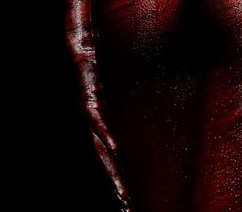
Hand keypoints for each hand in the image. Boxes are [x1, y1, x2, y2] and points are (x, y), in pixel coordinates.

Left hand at [75, 51, 133, 211]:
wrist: (84, 46)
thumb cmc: (103, 66)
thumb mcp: (118, 93)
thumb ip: (131, 106)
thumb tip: (157, 114)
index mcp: (99, 124)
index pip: (110, 155)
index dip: (119, 174)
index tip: (129, 194)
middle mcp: (92, 123)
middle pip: (104, 159)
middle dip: (116, 181)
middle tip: (127, 201)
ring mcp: (89, 112)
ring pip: (99, 147)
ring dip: (110, 169)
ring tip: (121, 189)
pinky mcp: (89, 98)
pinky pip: (98, 121)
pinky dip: (106, 135)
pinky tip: (116, 149)